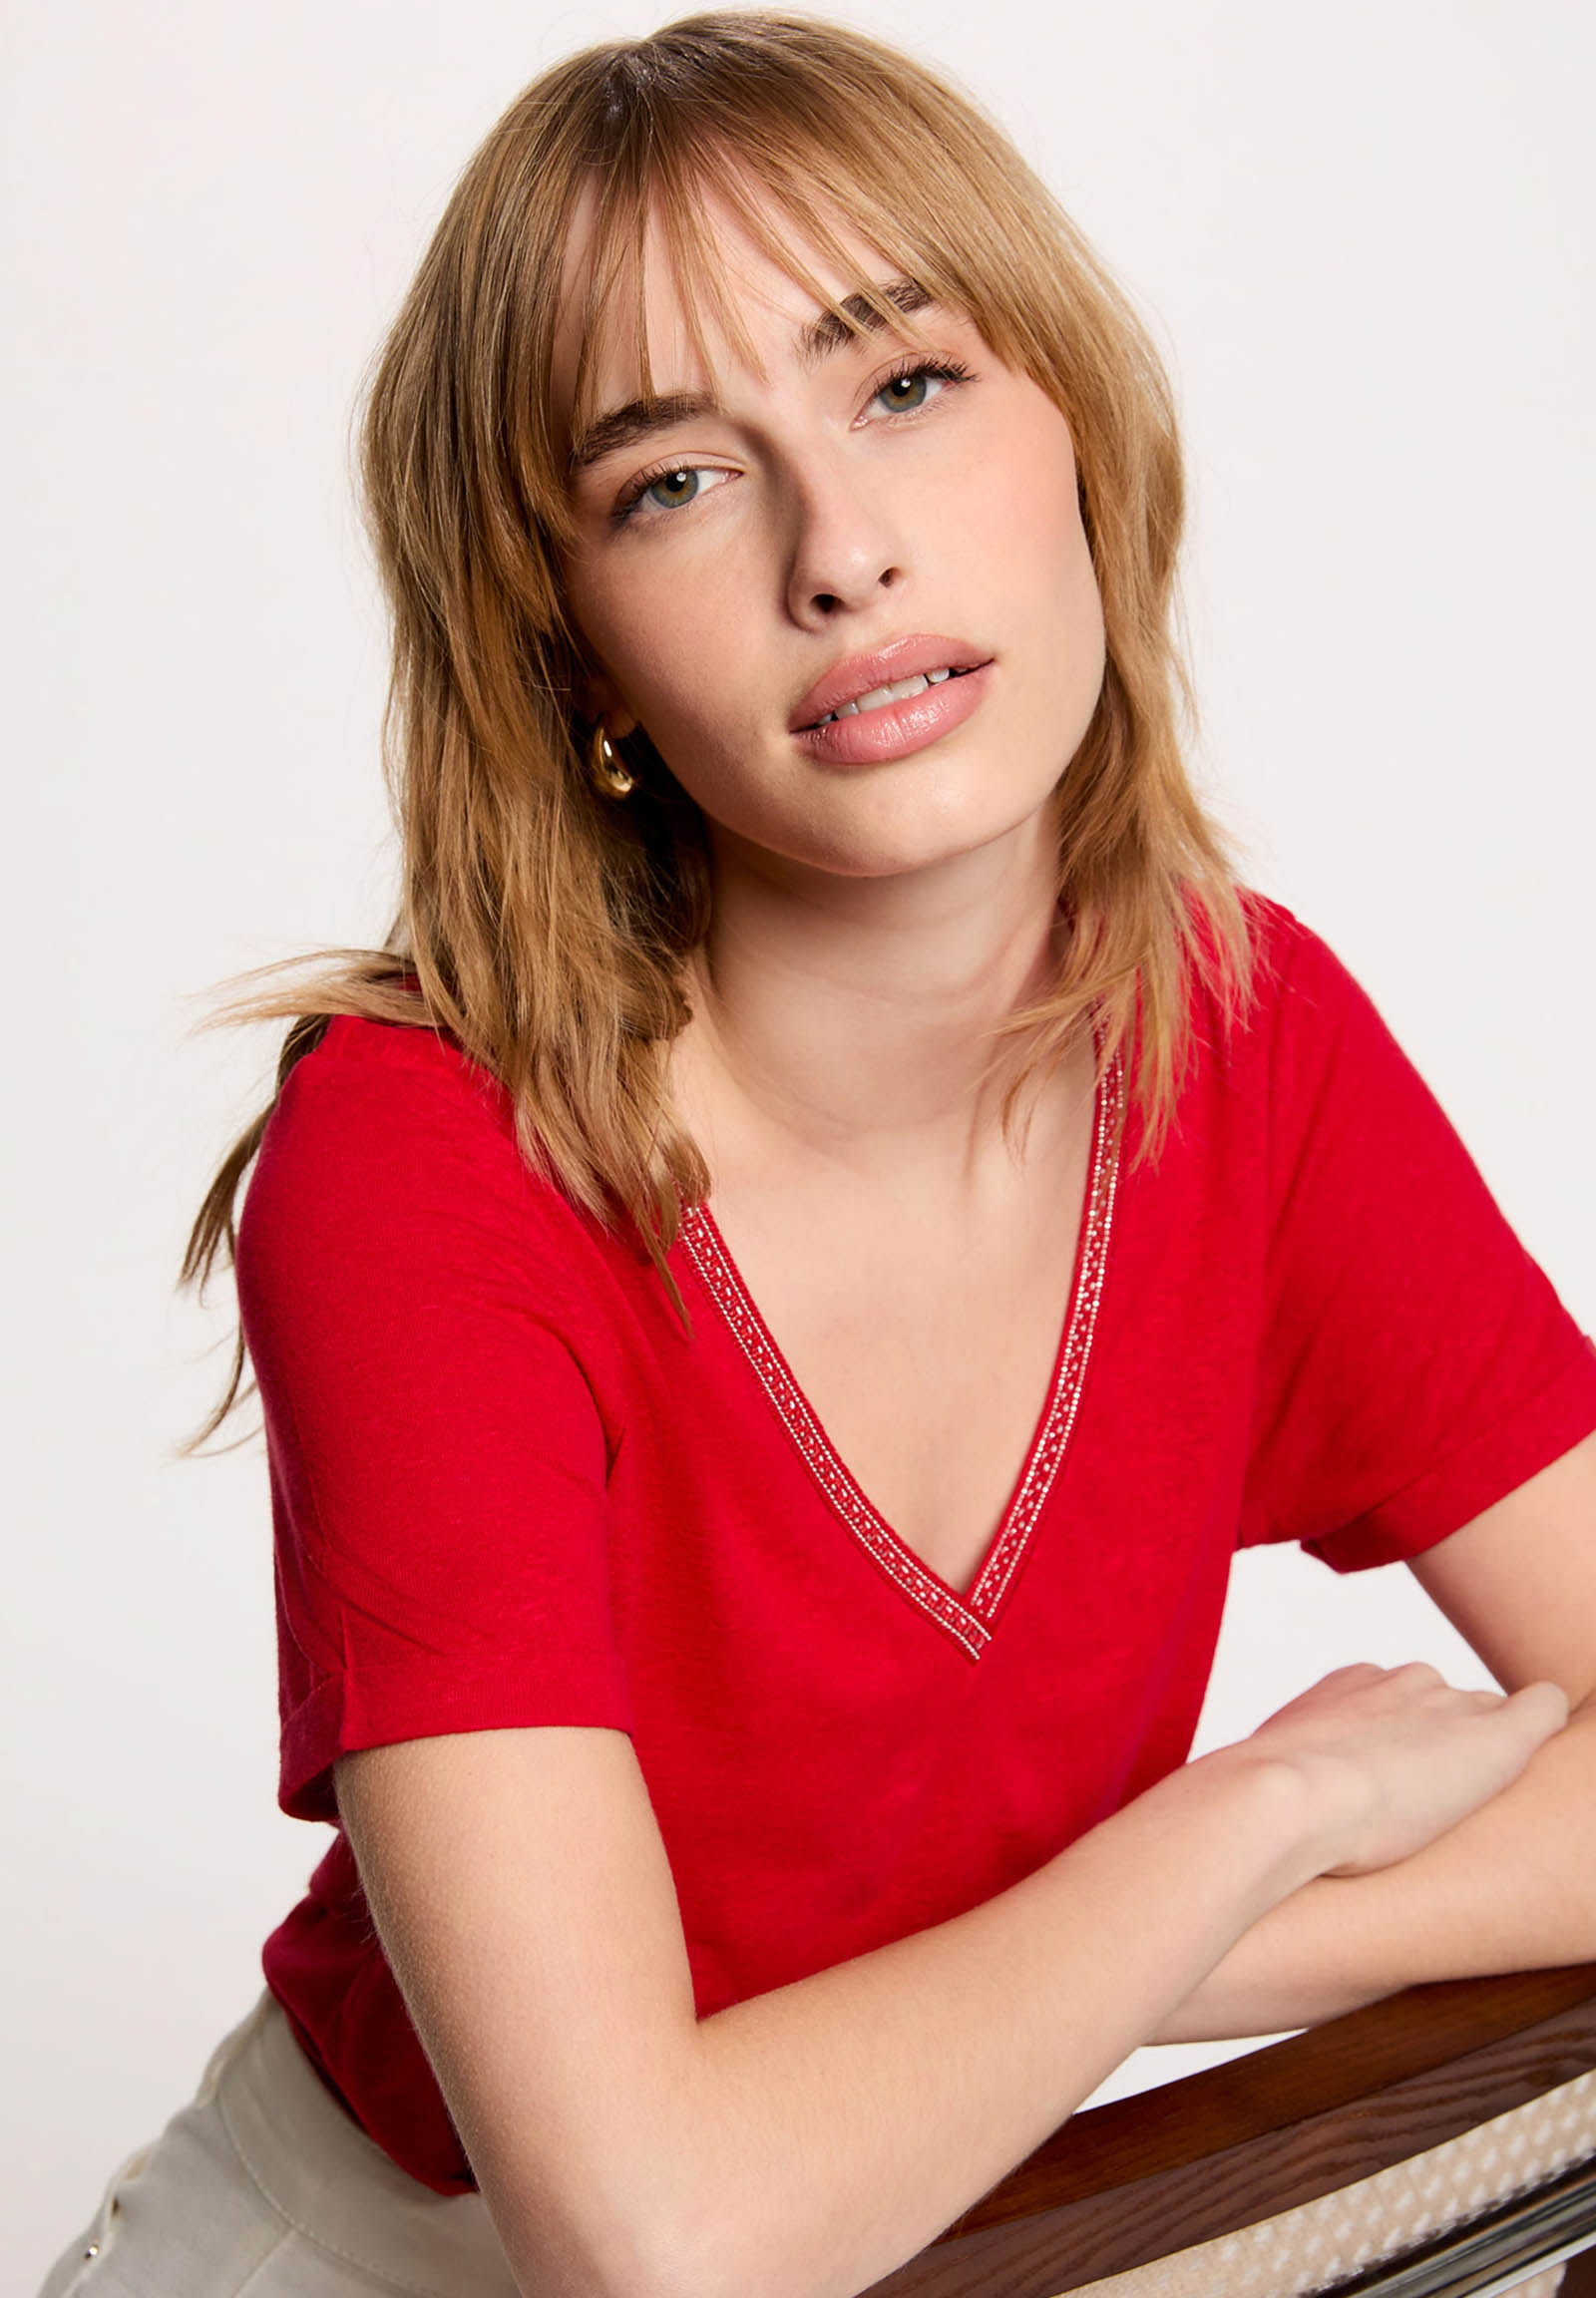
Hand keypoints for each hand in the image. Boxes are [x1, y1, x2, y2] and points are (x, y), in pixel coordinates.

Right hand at [1223, 1662, 1569, 1878]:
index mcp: (1350, 1686)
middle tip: (1437, 1795)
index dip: (1405, 1745)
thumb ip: (1277, 1781)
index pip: (1399, 1701)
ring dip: (1490, 1747)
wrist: (1279, 1801)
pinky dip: (1545, 1718)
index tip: (1395, 1783)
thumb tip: (1247, 1805)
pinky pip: (1540, 1709)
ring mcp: (1449, 1707)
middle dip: (1449, 1741)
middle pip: (1449, 1702)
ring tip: (1483, 1791)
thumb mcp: (1260, 1780)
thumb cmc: (1261, 1809)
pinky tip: (1549, 1727)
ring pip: (1489, 1715)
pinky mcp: (1495, 1738)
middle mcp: (1402, 1683)